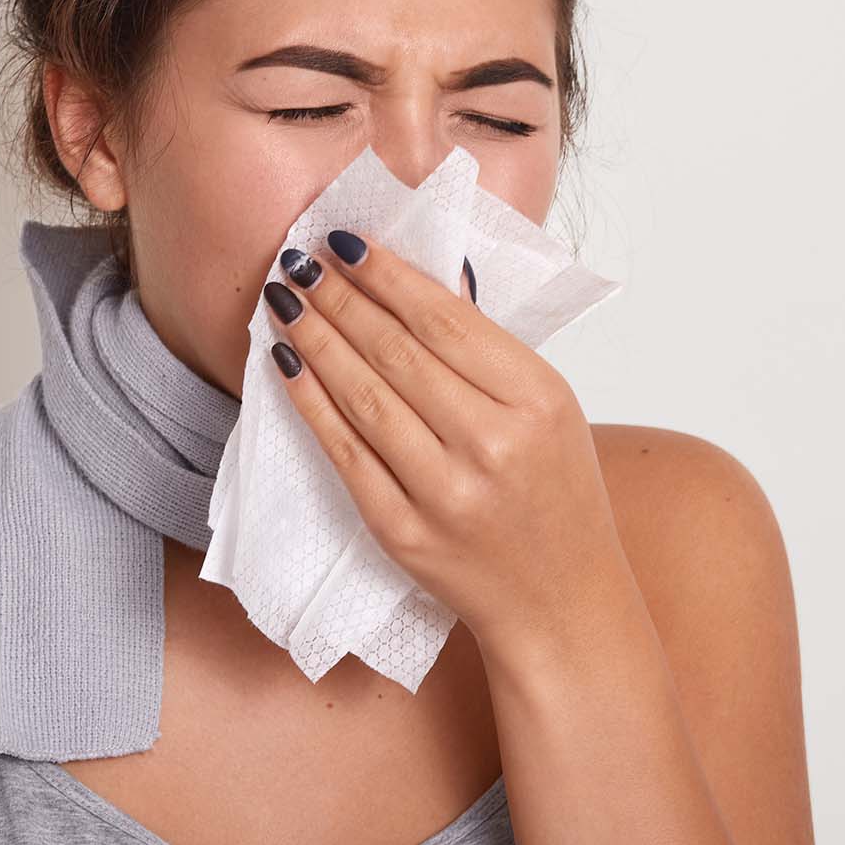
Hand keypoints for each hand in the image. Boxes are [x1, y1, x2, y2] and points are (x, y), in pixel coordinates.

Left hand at [261, 230, 628, 655]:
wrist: (559, 602)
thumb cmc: (555, 492)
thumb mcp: (550, 408)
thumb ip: (487, 351)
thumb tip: (416, 281)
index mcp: (538, 400)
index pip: (445, 320)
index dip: (386, 276)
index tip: (344, 243)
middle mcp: (492, 444)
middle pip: (397, 352)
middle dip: (339, 298)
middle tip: (299, 262)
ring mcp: (445, 492)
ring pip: (364, 397)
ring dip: (316, 340)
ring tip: (285, 301)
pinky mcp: (403, 531)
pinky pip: (344, 453)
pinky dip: (311, 403)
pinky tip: (287, 365)